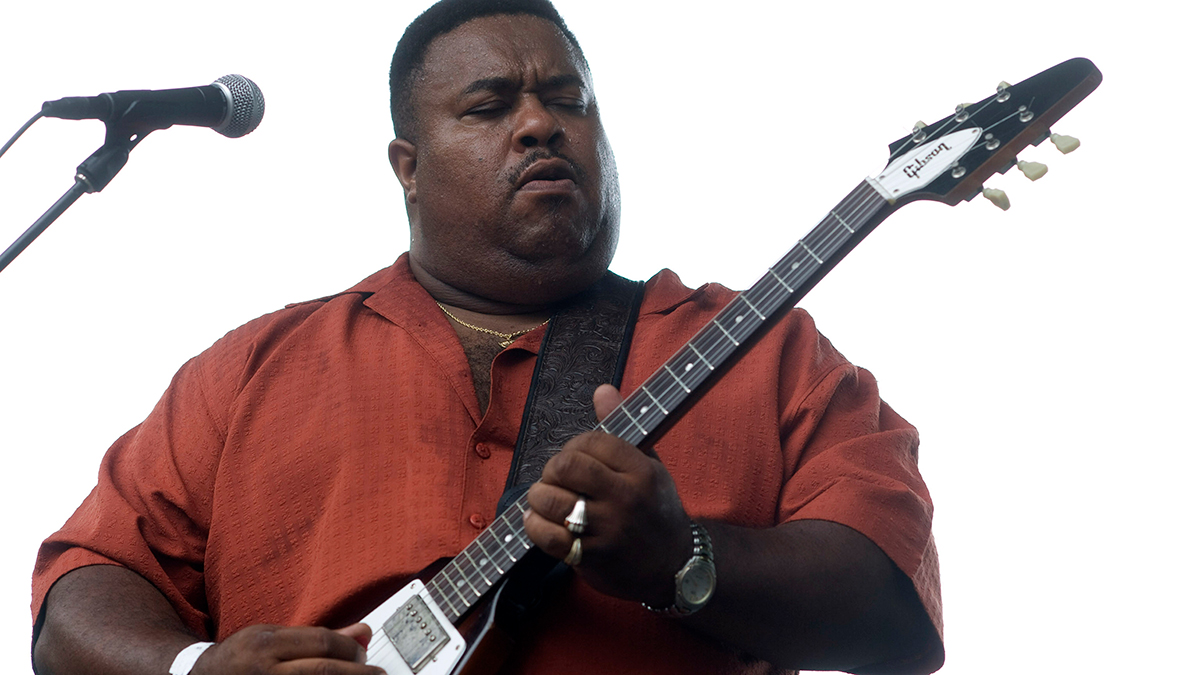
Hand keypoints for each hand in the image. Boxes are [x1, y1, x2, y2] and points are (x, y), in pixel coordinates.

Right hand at [193, 623, 381, 673]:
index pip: (321, 642)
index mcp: (265, 644)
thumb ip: (317, 635)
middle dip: (357, 674)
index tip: (364, 653)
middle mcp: (263, 672)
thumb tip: (363, 631)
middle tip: (377, 674)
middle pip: (323, 672)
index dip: (350, 648)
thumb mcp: (272, 636)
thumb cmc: (240, 658)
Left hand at [524, 384, 693, 606]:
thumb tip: (602, 389)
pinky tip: (537, 520)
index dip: (574, 445)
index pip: (592, 441)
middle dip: (552, 469)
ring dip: (538, 497)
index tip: (575, 456)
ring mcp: (608, 529)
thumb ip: (621, 428)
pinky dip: (534, 526)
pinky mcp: (591, 557)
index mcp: (641, 471)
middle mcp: (625, 498)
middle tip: (555, 478)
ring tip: (543, 498)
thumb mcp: (649, 465)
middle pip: (567, 467)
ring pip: (552, 500)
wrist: (672, 566)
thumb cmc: (656, 510)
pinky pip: (548, 536)